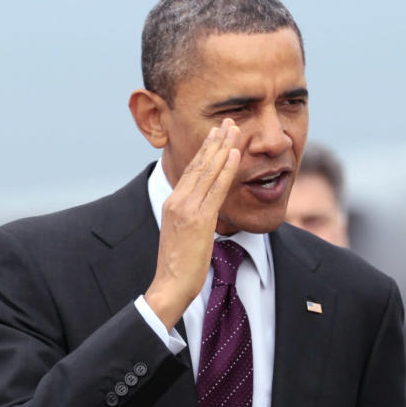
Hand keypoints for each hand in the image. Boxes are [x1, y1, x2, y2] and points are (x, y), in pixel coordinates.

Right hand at [144, 118, 241, 329]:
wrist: (170, 286)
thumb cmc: (179, 268)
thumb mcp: (185, 237)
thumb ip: (194, 220)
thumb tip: (206, 215)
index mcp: (173, 203)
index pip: (192, 170)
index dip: (206, 150)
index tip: (218, 133)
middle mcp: (177, 200)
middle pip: (199, 164)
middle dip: (215, 140)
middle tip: (228, 120)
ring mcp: (187, 208)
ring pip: (208, 171)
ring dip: (223, 147)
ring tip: (234, 128)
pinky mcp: (198, 219)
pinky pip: (216, 189)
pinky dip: (226, 169)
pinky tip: (234, 154)